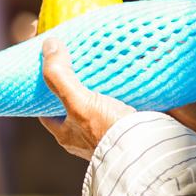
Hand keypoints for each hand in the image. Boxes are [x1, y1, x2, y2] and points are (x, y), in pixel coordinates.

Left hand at [39, 37, 134, 158]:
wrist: (150, 150)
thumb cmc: (110, 133)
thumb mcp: (80, 103)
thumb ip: (61, 77)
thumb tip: (49, 45)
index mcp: (68, 134)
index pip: (47, 113)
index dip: (45, 94)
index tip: (48, 73)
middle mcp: (87, 136)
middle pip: (77, 106)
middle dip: (78, 87)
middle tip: (80, 63)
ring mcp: (112, 131)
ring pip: (103, 104)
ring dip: (106, 87)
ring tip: (107, 64)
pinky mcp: (134, 125)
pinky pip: (128, 104)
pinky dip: (129, 90)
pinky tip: (132, 74)